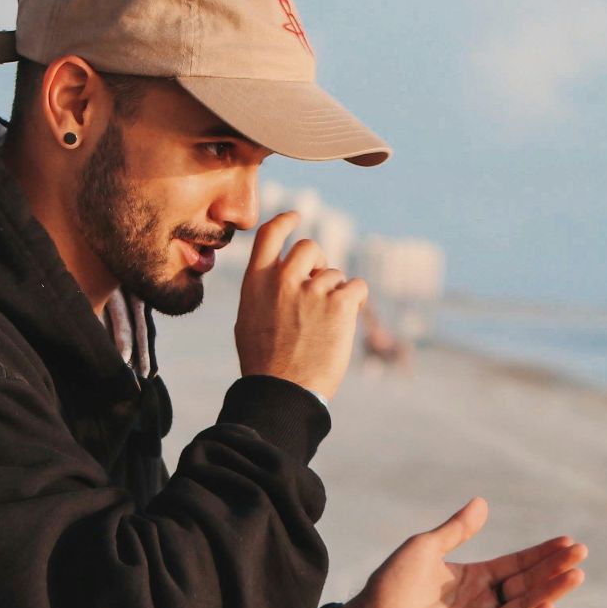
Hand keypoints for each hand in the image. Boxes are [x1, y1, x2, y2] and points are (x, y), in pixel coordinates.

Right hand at [235, 211, 367, 399]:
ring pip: (335, 274)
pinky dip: (357, 299)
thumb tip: (276, 274)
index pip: (270, 234)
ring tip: (326, 325)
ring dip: (336, 293)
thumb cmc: (264, 364)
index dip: (285, 221)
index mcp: (257, 281)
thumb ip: (263, 292)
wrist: (283, 391)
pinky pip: (357, 286)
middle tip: (320, 287)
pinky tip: (349, 317)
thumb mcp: (248, 320)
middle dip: (319, 263)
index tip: (297, 216)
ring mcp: (312, 290)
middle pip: (310, 248)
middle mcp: (284, 279)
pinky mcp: (339, 304)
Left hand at [336, 498, 586, 607]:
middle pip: (527, 585)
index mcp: (475, 579)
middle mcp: (483, 604)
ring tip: (574, 575)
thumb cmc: (391, 583)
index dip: (542, 554)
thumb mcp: (427, 547)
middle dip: (554, 570)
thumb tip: (483, 502)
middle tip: (580, 554)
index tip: (567, 542)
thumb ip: (457, 529)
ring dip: (550, 593)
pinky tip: (546, 606)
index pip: (518, 565)